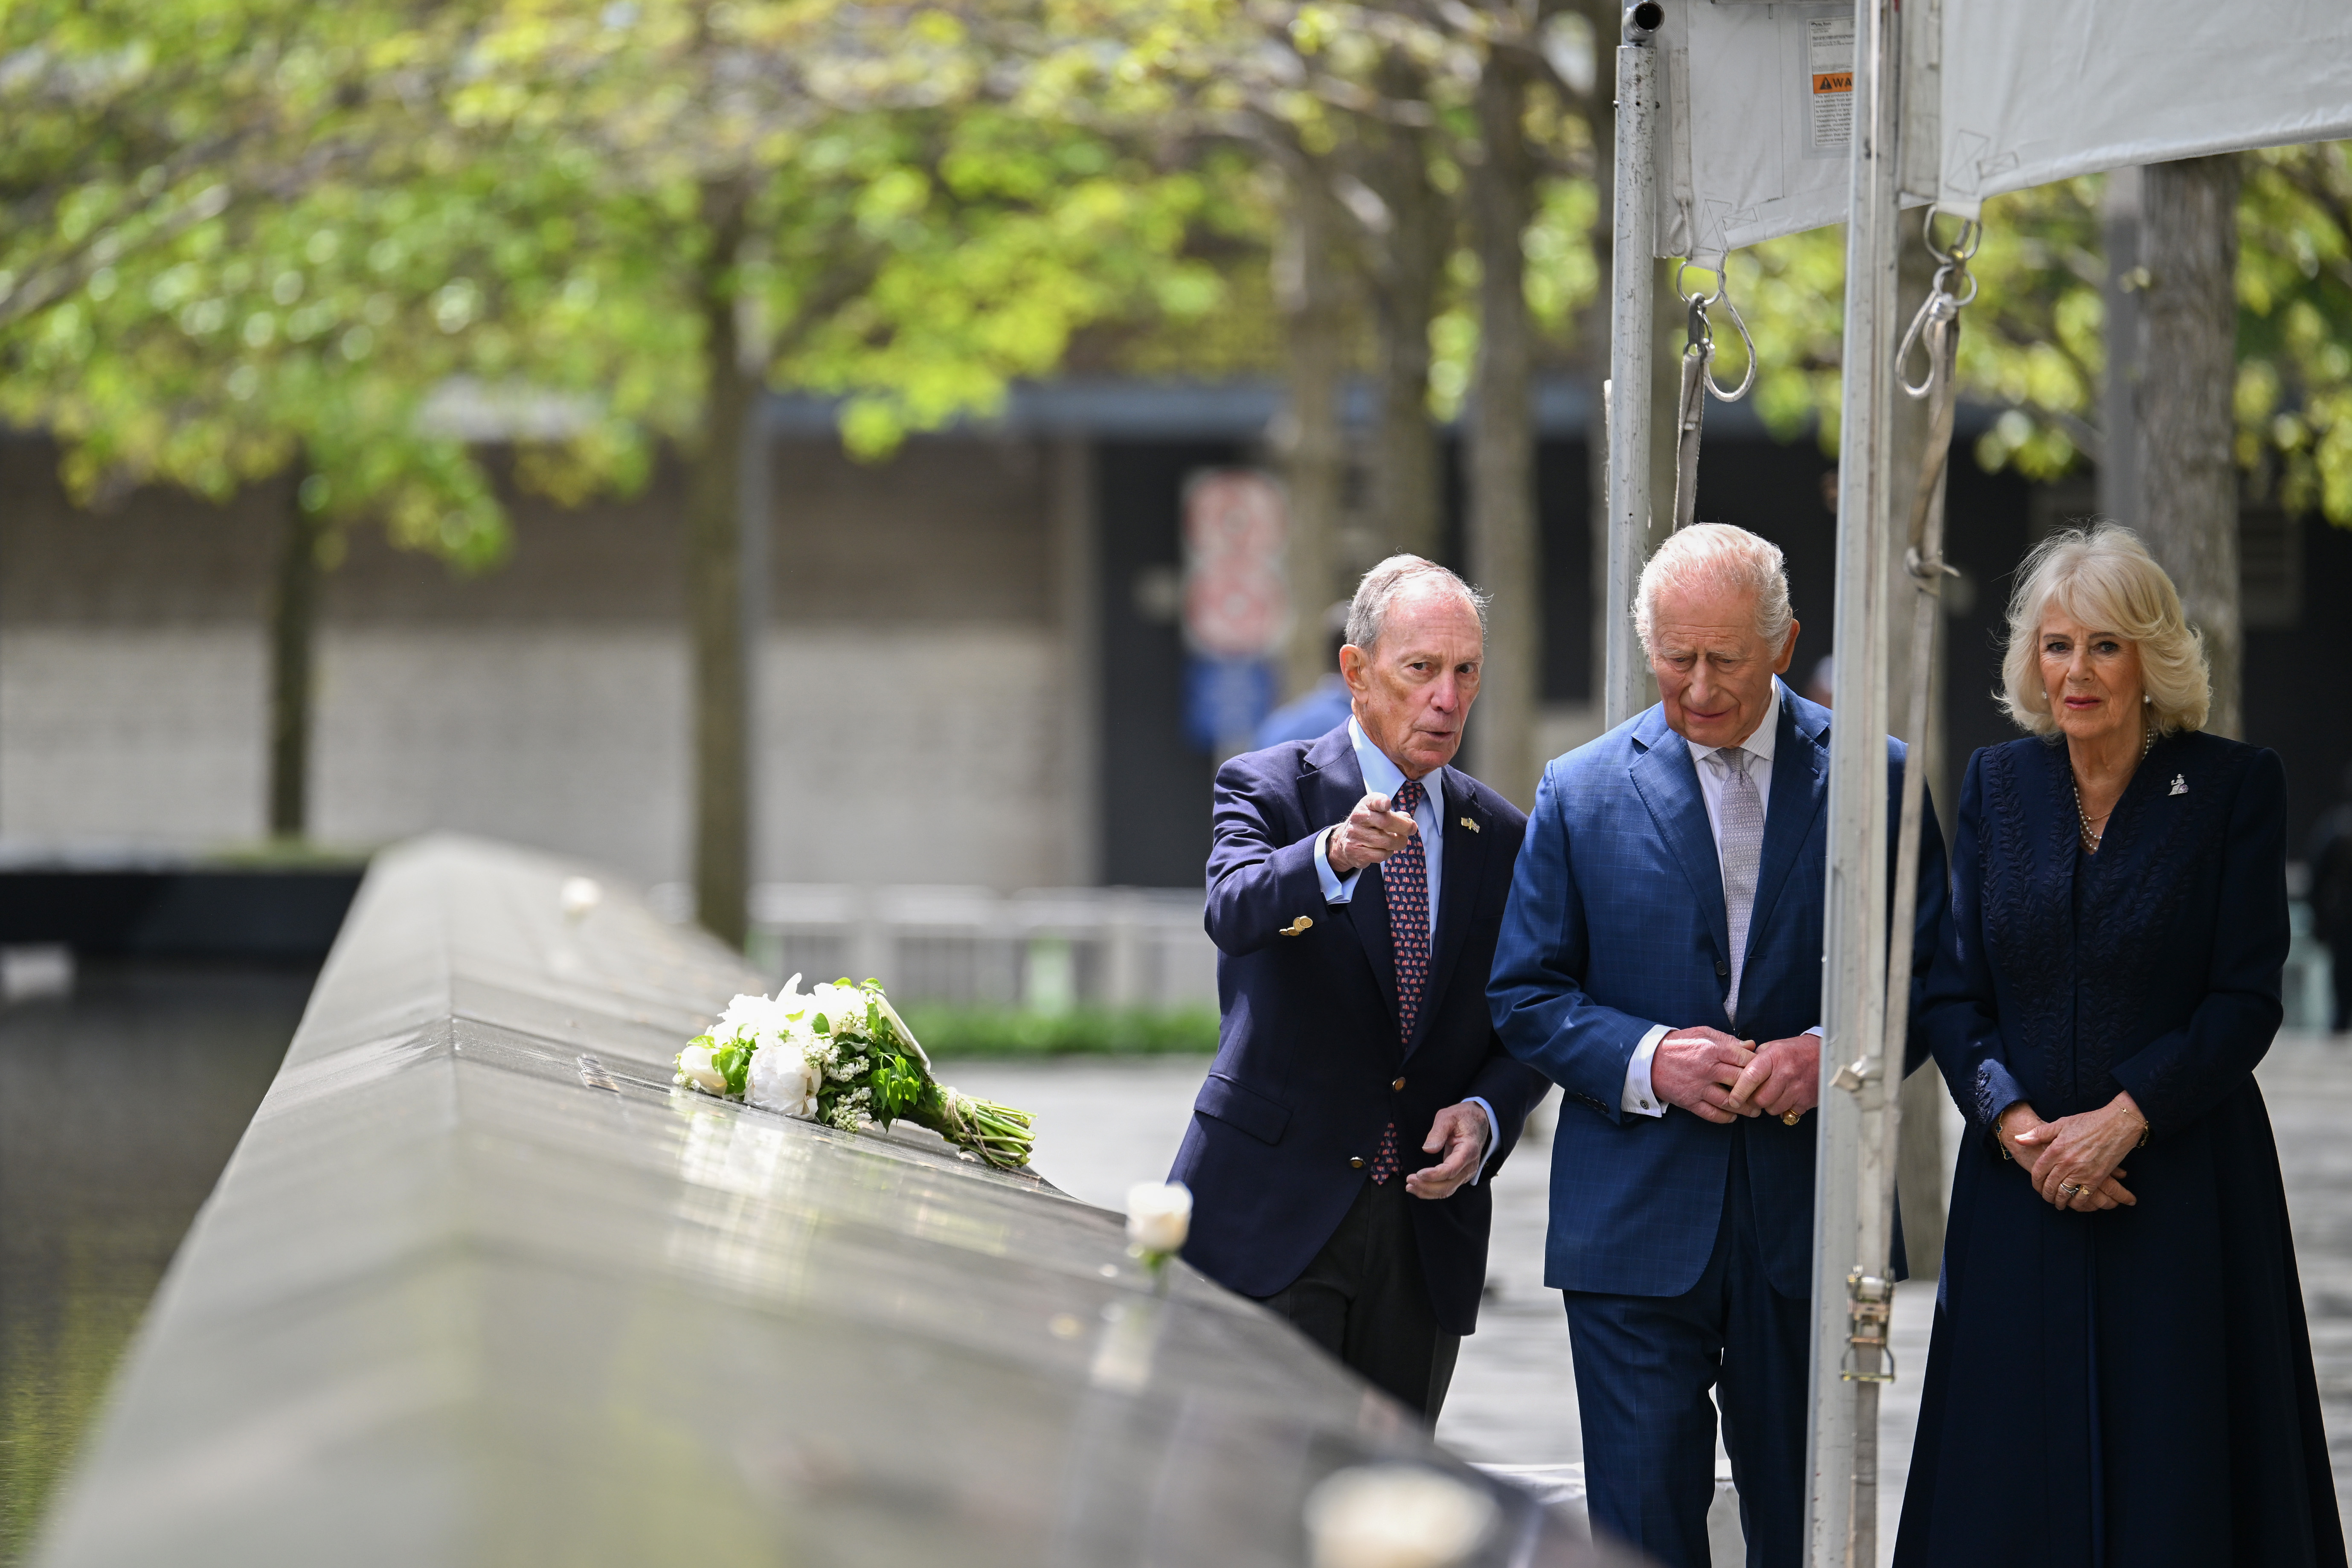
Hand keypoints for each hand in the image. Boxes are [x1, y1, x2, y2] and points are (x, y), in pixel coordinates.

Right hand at [1327, 791, 1420, 875]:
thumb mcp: (1377, 813)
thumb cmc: (1368, 824)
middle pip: (1386, 822)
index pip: (1373, 801)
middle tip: (1412, 829)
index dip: (1380, 802)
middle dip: (1404, 827)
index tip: (1387, 804)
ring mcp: (1355, 836)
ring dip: (1399, 842)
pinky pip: (1381, 855)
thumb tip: (1408, 820)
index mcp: (1365, 806)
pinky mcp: (1356, 853)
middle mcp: (1358, 819)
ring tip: (1399, 841)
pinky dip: (1389, 853)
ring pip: (1387, 841)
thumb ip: (1394, 814)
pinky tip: (1386, 850)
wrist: (1344, 841)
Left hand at [1406, 1103, 1488, 1199]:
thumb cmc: (1463, 1117)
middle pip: (1449, 1184)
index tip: (1419, 1174)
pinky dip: (1432, 1190)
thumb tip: (1427, 1149)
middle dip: (1427, 1186)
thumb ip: (1438, 1131)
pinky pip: (1447, 1187)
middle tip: (1409, 1180)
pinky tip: (1419, 1187)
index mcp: (1468, 1150)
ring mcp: (1466, 1172)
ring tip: (1410, 1186)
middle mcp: (1469, 1165)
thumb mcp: (1448, 1116)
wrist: (1478, 1121)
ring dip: (1428, 1191)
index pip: (1452, 1169)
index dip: (1435, 1175)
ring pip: (1447, 1190)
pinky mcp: (1460, 1174)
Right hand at [1650, 1027, 1755, 1123]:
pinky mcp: (1689, 1101)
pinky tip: (1733, 1116)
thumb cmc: (1679, 1045)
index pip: (1744, 1058)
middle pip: (1741, 1081)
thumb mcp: (1702, 1033)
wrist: (1648, 1060)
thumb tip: (1751, 1045)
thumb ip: (1727, 1039)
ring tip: (1755, 1110)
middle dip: (1757, 1089)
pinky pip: (1712, 1114)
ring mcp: (1698, 1087)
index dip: (1758, 1066)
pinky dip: (1726, 1118)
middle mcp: (1707, 1069)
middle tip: (1765, 1094)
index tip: (1764, 1071)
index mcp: (1712, 1049)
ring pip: (1730, 1101)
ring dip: (1746, 1108)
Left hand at [1724, 1034, 1820, 1119]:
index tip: (1733, 1100)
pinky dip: (1784, 1109)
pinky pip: (1787, 1113)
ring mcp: (1798, 1088)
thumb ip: (1754, 1060)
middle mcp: (1786, 1073)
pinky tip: (1787, 1097)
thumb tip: (1736, 1074)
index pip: (1751, 1077)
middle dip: (1754, 1101)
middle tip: (1755, 1095)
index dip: (1739, 1091)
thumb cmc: (1794, 1051)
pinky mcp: (1807, 1100)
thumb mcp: (1773, 1047)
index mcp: (1774, 1057)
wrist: (1824, 1054)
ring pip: (1772, 1109)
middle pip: (1760, 1099)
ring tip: (1774, 1094)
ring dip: (1769, 1105)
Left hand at [2010, 1092, 2144, 1211]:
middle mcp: (2066, 1163)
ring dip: (2060, 1201)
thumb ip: (2038, 1134)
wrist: (2118, 1124)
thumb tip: (2018, 1139)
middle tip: (2047, 1198)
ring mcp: (2081, 1172)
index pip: (2038, 1172)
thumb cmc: (2089, 1122)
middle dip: (2046, 1195)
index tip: (2037, 1186)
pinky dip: (2077, 1203)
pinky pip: (2083, 1197)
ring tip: (2059, 1204)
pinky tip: (2075, 1203)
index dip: (2035, 1182)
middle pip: (2050, 1185)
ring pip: (2064, 1194)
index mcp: (2055, 1149)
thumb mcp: (2061, 1123)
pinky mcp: (2097, 1178)